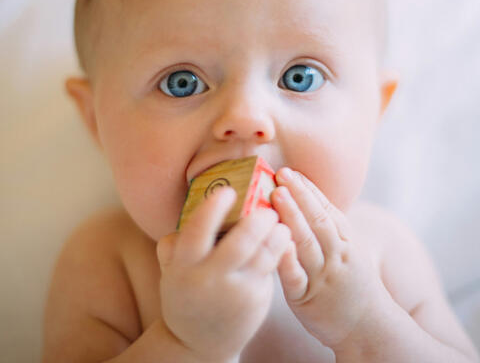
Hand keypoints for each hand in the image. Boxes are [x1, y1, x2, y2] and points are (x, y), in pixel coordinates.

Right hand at [157, 186, 290, 361]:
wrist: (199, 343)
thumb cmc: (187, 295)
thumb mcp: (172, 271)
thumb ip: (175, 245)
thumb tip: (187, 213)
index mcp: (184, 267)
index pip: (198, 231)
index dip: (214, 209)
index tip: (228, 191)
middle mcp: (210, 279)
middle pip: (240, 243)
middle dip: (258, 220)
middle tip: (267, 207)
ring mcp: (236, 293)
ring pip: (264, 255)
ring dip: (277, 235)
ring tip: (280, 223)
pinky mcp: (256, 300)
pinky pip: (271, 268)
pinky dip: (280, 250)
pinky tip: (283, 239)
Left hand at [272, 168, 382, 348]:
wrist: (369, 327)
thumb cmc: (351, 282)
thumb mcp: (348, 251)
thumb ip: (329, 228)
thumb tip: (305, 198)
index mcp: (345, 241)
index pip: (327, 210)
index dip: (308, 189)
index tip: (292, 171)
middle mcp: (336, 255)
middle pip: (318, 221)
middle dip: (300, 195)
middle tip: (282, 174)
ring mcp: (322, 276)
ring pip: (307, 243)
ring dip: (293, 216)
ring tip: (278, 195)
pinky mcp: (306, 298)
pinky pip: (296, 277)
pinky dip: (288, 259)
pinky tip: (277, 242)